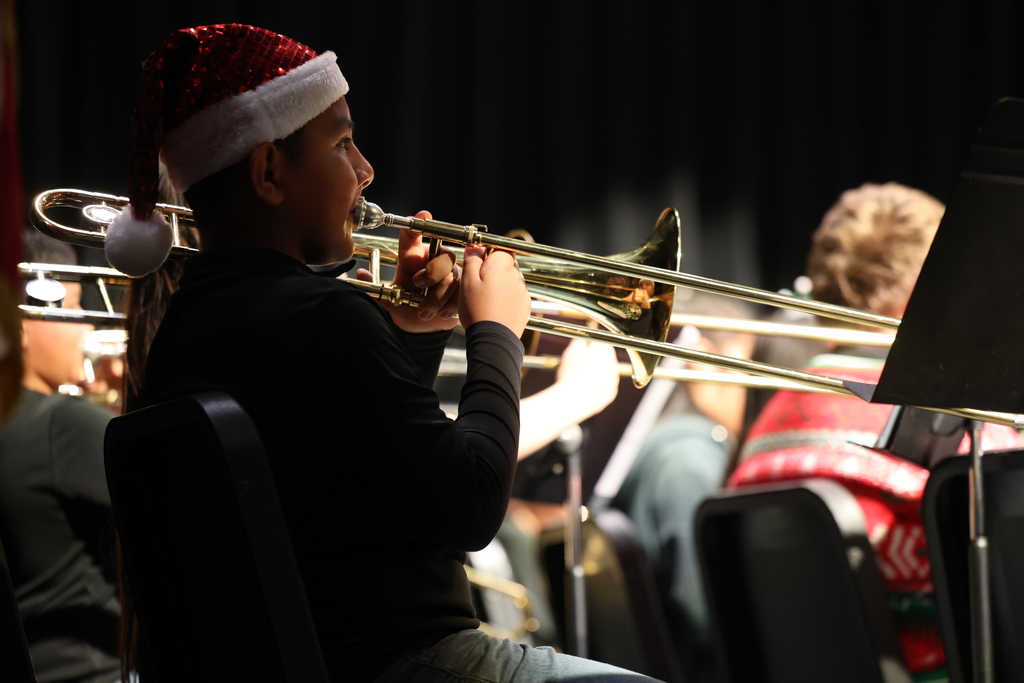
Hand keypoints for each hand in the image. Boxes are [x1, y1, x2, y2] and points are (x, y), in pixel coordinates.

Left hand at [360, 210, 460, 333]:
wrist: (418, 329)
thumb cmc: (403, 307)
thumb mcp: (385, 299)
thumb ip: (372, 287)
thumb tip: (359, 273)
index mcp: (412, 258)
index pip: (415, 235)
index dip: (420, 222)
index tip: (423, 216)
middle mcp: (433, 262)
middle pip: (443, 254)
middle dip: (431, 272)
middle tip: (418, 286)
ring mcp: (450, 275)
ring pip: (452, 276)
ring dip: (436, 297)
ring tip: (423, 312)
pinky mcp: (460, 290)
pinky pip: (461, 291)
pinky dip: (449, 304)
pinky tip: (440, 313)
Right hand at [458, 246, 529, 336]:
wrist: (493, 339)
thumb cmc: (477, 309)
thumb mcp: (466, 282)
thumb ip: (472, 261)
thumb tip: (475, 249)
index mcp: (502, 265)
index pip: (499, 249)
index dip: (487, 255)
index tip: (477, 264)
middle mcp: (517, 275)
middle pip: (506, 265)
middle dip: (493, 271)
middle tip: (478, 285)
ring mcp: (523, 291)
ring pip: (510, 281)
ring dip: (500, 285)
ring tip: (486, 300)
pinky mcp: (525, 306)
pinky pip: (515, 296)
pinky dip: (507, 299)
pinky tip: (495, 309)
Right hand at [555, 338, 619, 413]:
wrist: (574, 399)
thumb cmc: (571, 374)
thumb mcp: (571, 351)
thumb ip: (580, 341)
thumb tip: (584, 339)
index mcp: (604, 350)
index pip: (602, 341)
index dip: (591, 345)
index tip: (584, 349)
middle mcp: (613, 364)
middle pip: (606, 357)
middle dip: (596, 358)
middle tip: (581, 363)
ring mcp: (614, 380)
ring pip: (607, 372)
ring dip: (598, 372)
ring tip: (582, 377)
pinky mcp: (612, 393)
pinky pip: (606, 386)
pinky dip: (599, 386)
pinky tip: (587, 388)